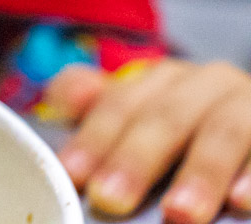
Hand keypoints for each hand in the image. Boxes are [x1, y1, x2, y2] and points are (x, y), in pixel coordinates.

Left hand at [44, 60, 250, 223]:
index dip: (94, 139)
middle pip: (166, 117)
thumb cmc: (188, 136)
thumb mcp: (143, 119)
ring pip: (224, 131)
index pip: (120, 104)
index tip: (72, 175)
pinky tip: (243, 202)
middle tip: (111, 200)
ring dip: (199, 173)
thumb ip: (100, 108)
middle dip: (136, 160)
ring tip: (178, 214)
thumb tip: (59, 102)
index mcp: (164, 80)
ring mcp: (250, 105)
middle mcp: (208, 84)